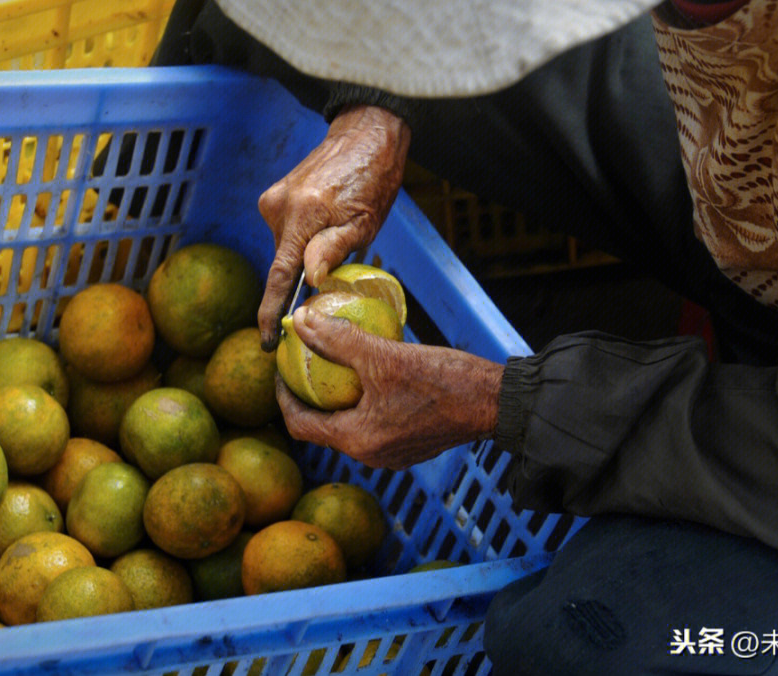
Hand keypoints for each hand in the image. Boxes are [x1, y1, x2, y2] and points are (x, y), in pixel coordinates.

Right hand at [256, 105, 410, 349]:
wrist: (364, 135)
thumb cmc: (372, 180)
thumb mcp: (364, 222)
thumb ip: (333, 249)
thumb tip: (308, 280)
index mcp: (301, 215)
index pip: (279, 276)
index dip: (271, 312)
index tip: (267, 341)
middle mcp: (277, 207)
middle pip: (283, 263)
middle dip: (301, 278)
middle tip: (333, 273)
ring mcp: (273, 200)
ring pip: (285, 248)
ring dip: (304, 255)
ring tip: (336, 234)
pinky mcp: (274, 196)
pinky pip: (286, 232)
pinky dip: (301, 239)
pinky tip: (324, 226)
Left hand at [276, 305, 504, 469]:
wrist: (497, 402)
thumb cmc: (443, 381)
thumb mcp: (385, 356)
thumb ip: (339, 340)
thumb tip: (300, 321)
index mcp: (357, 441)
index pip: (300, 424)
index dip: (283, 394)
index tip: (280, 367)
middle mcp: (371, 455)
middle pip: (323, 426)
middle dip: (309, 393)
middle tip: (304, 361)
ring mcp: (393, 453)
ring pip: (349, 425)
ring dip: (337, 397)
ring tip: (334, 363)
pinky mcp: (411, 444)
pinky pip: (374, 423)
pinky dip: (363, 401)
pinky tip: (370, 373)